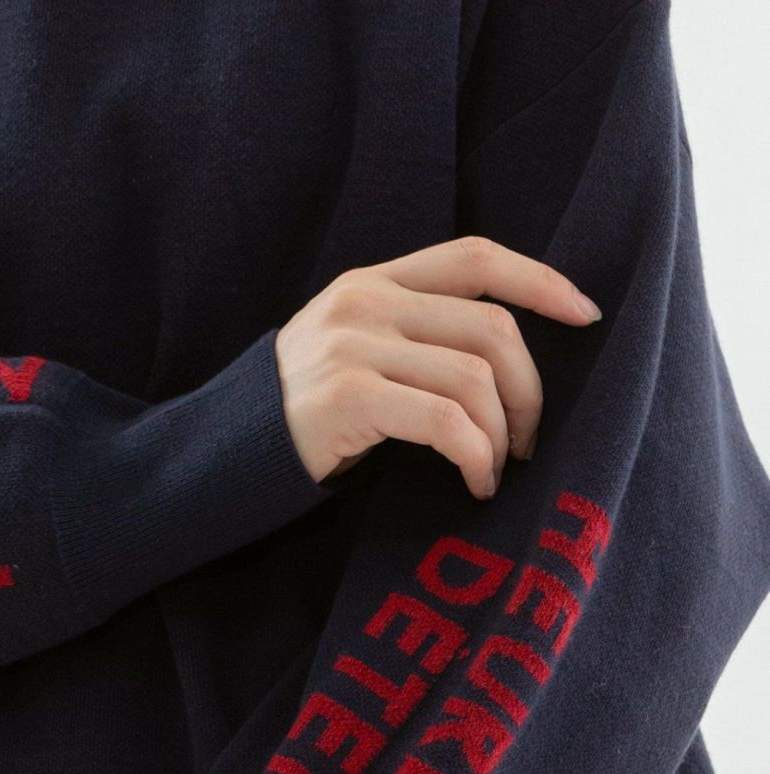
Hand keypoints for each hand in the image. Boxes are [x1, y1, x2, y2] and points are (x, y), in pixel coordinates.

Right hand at [275, 233, 603, 499]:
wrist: (223, 451)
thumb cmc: (299, 413)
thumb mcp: (351, 348)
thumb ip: (410, 331)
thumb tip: (503, 356)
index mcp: (372, 281)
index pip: (475, 256)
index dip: (540, 280)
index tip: (586, 315)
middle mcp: (365, 302)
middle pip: (491, 327)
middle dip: (530, 389)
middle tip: (528, 439)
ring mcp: (354, 347)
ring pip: (475, 379)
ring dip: (503, 434)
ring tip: (495, 469)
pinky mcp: (349, 397)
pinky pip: (446, 423)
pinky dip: (476, 457)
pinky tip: (474, 482)